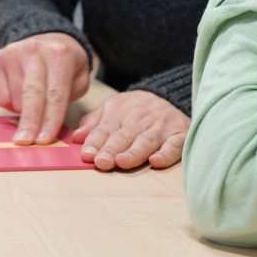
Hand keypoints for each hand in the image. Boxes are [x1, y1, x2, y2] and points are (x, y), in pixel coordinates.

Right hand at [0, 32, 90, 144]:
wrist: (47, 37)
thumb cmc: (65, 65)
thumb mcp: (79, 77)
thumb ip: (69, 98)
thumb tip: (49, 126)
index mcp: (59, 55)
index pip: (55, 94)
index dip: (50, 120)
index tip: (44, 140)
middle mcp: (34, 50)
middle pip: (31, 95)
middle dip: (29, 122)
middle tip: (25, 142)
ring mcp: (13, 53)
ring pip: (14, 97)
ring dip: (23, 112)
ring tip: (34, 105)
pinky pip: (0, 94)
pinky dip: (10, 103)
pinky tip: (20, 94)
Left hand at [71, 89, 187, 170]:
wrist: (170, 94)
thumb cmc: (135, 108)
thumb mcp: (111, 107)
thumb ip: (93, 122)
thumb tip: (75, 138)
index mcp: (120, 111)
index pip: (105, 129)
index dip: (95, 142)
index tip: (87, 154)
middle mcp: (140, 119)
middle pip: (124, 136)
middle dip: (112, 149)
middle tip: (102, 162)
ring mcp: (161, 126)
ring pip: (146, 141)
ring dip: (134, 152)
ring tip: (122, 162)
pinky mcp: (180, 134)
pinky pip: (174, 145)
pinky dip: (166, 153)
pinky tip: (156, 161)